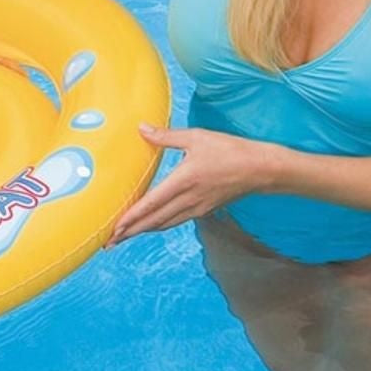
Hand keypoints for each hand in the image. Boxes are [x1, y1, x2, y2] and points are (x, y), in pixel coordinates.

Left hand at [108, 123, 275, 243]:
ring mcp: (197, 208)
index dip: (131, 218)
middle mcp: (188, 200)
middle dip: (130, 232)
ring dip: (143, 231)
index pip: (151, 204)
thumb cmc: (230, 150)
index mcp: (183, 181)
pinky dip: (160, 225)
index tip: (115, 228)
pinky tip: (153, 224)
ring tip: (125, 236)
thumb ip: (166, 136)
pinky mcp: (204, 210)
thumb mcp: (196, 137)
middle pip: (154, 221)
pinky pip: (176, 221)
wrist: (261, 169)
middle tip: (109, 241)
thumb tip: (141, 129)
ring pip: (164, 224)